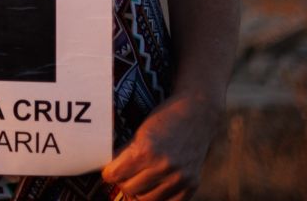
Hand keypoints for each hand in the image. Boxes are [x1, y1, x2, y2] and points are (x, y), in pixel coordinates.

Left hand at [101, 93, 219, 200]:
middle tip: (125, 175)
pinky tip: (155, 187)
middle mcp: (164, 166)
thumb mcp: (140, 132)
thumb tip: (110, 171)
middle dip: (123, 182)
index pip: (115, 174)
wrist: (197, 115)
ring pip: (146, 200)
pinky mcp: (192, 185)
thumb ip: (126, 153)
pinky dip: (159, 198)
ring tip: (139, 180)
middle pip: (129, 189)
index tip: (110, 171)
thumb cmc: (165, 119)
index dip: (109, 173)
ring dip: (140, 192)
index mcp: (146, 150)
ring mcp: (180, 178)